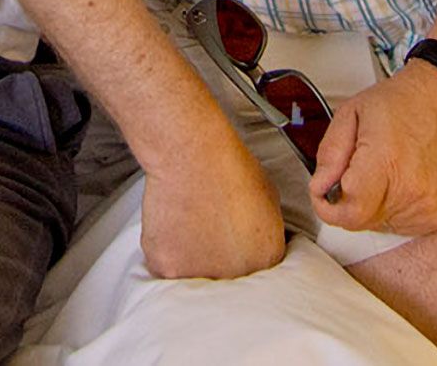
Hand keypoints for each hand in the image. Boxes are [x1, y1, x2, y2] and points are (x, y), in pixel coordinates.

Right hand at [140, 128, 286, 279]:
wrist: (194, 156)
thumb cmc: (230, 168)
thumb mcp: (270, 199)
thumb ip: (269, 231)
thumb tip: (259, 240)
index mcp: (266, 259)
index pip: (257, 274)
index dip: (241, 257)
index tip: (230, 243)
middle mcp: (237, 275)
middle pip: (226, 280)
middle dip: (217, 263)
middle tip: (207, 234)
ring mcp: (202, 275)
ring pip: (194, 278)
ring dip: (190, 261)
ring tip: (188, 227)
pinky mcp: (168, 269)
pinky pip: (166, 267)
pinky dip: (166, 251)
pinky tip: (171, 226)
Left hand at [308, 65, 436, 236]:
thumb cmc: (401, 103)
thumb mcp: (351, 112)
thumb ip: (331, 153)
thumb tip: (320, 188)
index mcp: (387, 161)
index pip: (349, 212)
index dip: (328, 206)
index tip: (324, 191)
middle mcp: (412, 189)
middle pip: (361, 221)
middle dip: (350, 201)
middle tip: (359, 170)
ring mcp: (431, 206)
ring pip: (380, 225)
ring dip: (374, 205)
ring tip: (386, 171)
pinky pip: (403, 227)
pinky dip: (395, 209)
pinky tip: (402, 182)